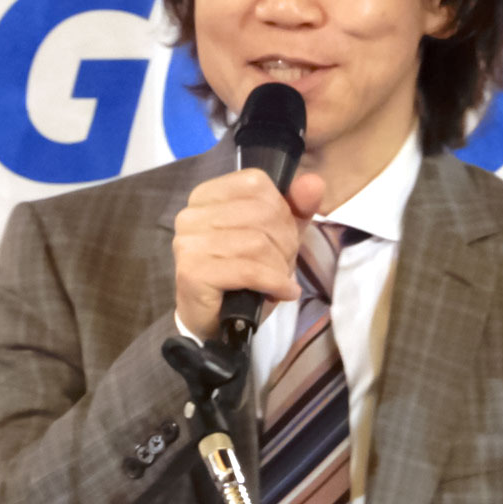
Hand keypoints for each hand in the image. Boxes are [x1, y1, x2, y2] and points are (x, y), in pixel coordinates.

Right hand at [172, 168, 324, 341]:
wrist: (215, 322)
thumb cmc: (244, 274)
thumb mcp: (277, 236)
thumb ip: (297, 206)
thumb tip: (314, 182)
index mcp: (207, 195)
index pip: (256, 183)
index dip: (281, 210)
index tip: (283, 237)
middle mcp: (191, 214)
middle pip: (260, 213)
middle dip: (284, 242)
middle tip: (284, 264)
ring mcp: (188, 242)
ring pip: (257, 242)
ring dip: (279, 267)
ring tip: (280, 280)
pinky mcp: (193, 272)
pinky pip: (249, 271)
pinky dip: (275, 283)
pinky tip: (282, 293)